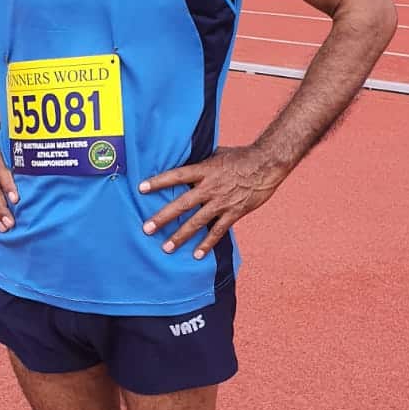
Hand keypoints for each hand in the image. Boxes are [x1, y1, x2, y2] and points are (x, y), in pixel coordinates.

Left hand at [138, 146, 286, 258]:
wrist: (267, 164)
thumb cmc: (241, 156)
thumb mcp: (217, 154)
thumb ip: (200, 162)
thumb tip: (184, 160)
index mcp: (204, 170)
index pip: (176, 176)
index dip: (158, 181)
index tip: (141, 188)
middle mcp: (210, 187)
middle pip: (182, 204)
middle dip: (163, 217)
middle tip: (147, 228)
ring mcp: (221, 202)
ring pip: (197, 222)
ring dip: (181, 236)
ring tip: (166, 248)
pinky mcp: (234, 213)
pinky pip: (218, 231)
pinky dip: (207, 244)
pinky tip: (196, 255)